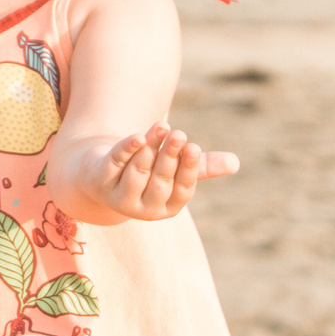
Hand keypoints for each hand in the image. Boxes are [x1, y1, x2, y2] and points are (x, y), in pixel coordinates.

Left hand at [95, 125, 237, 220]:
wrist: (103, 172)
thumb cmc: (149, 170)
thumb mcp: (176, 168)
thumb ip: (202, 166)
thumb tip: (235, 163)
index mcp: (167, 207)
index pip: (182, 190)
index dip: (188, 169)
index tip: (194, 147)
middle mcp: (144, 209)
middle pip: (160, 181)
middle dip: (170, 156)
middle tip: (179, 134)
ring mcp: (119, 198)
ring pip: (138, 172)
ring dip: (151, 148)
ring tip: (162, 127)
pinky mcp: (99, 181)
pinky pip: (114, 164)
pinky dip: (126, 150)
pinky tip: (137, 137)